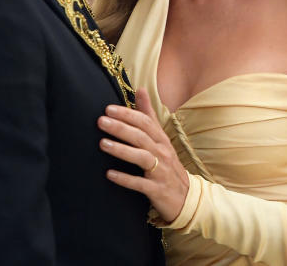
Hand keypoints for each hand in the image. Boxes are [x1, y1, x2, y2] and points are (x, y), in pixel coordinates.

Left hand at [98, 87, 189, 223]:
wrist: (186, 198)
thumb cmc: (167, 164)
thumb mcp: (160, 138)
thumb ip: (148, 115)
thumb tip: (140, 89)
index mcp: (161, 139)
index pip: (145, 122)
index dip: (128, 114)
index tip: (108, 109)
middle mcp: (162, 153)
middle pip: (141, 137)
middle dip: (121, 128)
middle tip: (101, 121)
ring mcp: (161, 171)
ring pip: (141, 157)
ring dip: (122, 150)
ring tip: (103, 144)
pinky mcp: (157, 190)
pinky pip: (140, 184)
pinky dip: (126, 179)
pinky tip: (110, 174)